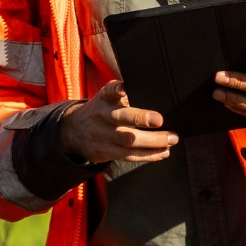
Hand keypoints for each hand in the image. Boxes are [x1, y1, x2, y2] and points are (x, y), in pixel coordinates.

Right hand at [59, 81, 178, 163]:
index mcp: (104, 99)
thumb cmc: (102, 111)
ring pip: (128, 141)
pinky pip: (129, 156)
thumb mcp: (107, 98)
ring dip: (153, 141)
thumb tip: (159, 99)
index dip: (117, 90)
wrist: (74, 131)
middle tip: (159, 120)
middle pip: (120, 118)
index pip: (109, 92)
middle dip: (140, 118)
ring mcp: (102, 136)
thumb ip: (126, 96)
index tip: (124, 89)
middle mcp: (102, 116)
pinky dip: (148, 155)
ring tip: (171, 139)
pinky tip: (163, 152)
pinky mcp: (104, 152)